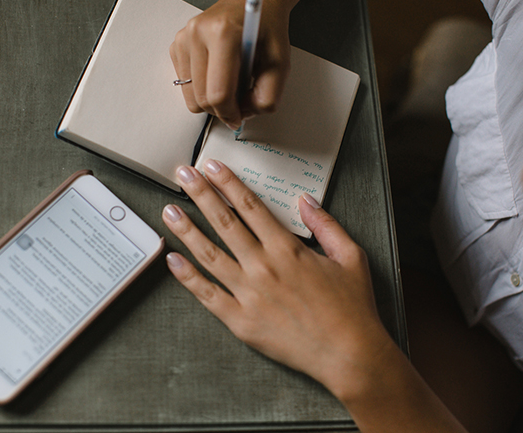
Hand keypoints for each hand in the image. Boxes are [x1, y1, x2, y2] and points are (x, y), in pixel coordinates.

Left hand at [161, 160, 390, 399]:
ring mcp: (248, 295)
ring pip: (209, 255)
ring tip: (169, 211)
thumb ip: (326, 224)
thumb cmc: (352, 308)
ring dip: (187, 230)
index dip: (228, 184)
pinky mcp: (240, 322)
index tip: (212, 167)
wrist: (349, 355)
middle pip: (224, 223)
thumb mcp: (351, 257)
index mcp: (287, 249)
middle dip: (201, 195)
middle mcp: (263, 267)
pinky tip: (173, 260)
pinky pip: (207, 295)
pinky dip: (187, 277)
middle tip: (183, 175)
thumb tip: (305, 200)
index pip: (250, 207)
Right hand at [169, 0, 290, 129]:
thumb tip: (244, 115)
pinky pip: (185, 84)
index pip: (219, 93)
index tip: (239, 118)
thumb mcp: (280, 63)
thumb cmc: (266, 28)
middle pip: (202, 99)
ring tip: (231, 81)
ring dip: (212, 99)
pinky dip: (202, 86)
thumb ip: (268, 95)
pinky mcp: (177, 45)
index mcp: (223, 33)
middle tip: (241, 100)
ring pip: (191, 96)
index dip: (231, 114)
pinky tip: (218, 71)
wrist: (251, 0)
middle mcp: (198, 33)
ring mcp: (184, 38)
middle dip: (222, 109)